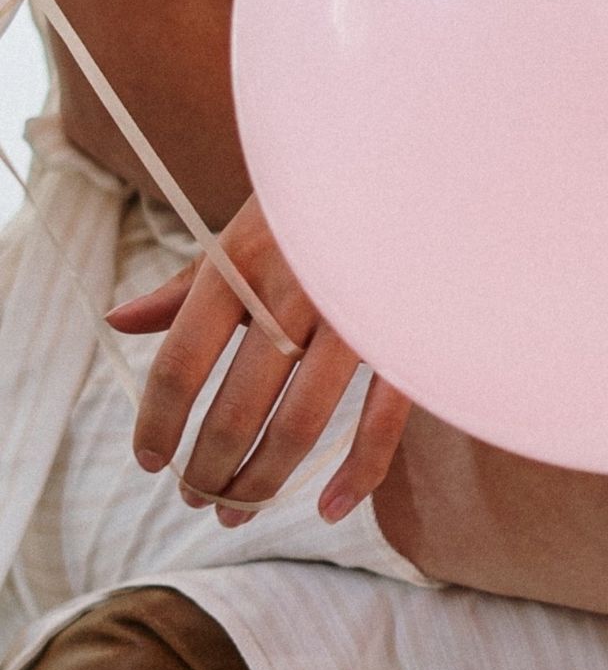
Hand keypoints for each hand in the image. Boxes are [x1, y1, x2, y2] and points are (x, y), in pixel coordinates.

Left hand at [105, 195, 411, 527]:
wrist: (424, 160)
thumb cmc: (323, 198)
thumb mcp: (250, 225)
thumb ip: (191, 282)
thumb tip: (120, 322)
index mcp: (243, 263)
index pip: (179, 365)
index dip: (157, 423)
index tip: (150, 459)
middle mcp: (294, 292)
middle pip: (235, 410)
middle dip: (209, 469)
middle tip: (198, 497)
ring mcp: (356, 316)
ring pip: (300, 425)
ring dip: (262, 480)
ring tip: (238, 509)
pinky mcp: (409, 336)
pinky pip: (381, 422)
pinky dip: (355, 475)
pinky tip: (326, 507)